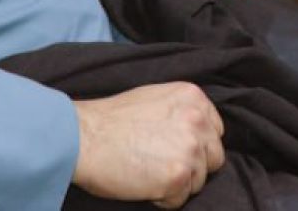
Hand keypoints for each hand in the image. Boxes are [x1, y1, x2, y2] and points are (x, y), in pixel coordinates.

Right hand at [72, 84, 224, 207]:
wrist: (83, 138)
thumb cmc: (110, 120)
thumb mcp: (155, 99)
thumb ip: (181, 112)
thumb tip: (196, 133)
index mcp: (194, 97)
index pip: (215, 131)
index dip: (196, 145)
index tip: (176, 150)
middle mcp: (198, 120)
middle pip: (214, 157)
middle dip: (192, 166)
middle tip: (161, 165)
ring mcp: (190, 149)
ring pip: (199, 181)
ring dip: (177, 183)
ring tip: (148, 172)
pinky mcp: (178, 176)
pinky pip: (180, 200)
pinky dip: (162, 199)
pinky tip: (143, 184)